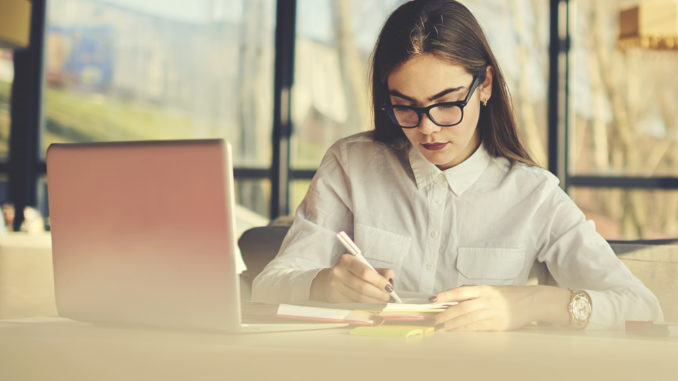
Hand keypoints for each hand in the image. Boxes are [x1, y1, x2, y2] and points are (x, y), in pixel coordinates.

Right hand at [310, 254, 394, 302]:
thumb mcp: (360, 266)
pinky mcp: (335, 297)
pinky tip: (372, 303)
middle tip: (387, 297)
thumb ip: (377, 271)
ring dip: (374, 301)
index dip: (379, 281)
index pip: (366, 272)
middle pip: (363, 286)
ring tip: (382, 301)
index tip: (389, 287)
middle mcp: (339, 272)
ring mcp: (335, 285)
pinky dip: (366, 304)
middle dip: (378, 294)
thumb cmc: (347, 273)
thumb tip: (390, 277)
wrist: (324, 282)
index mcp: (347, 260)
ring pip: (359, 297)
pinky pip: (354, 302)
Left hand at [431, 285, 563, 330]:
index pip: (461, 292)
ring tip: (442, 328)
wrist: (532, 301)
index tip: (433, 299)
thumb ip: (475, 293)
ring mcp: (492, 312)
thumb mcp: (492, 290)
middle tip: (435, 320)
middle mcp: (486, 300)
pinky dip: (466, 330)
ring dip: (453, 324)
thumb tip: (455, 296)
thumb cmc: (510, 296)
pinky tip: (457, 332)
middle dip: (446, 314)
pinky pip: (478, 327)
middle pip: (462, 307)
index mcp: (484, 289)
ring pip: (468, 319)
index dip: (445, 295)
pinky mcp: (497, 324)